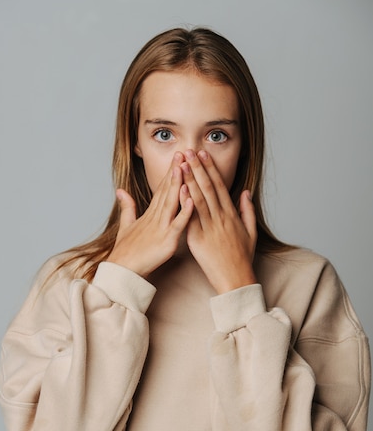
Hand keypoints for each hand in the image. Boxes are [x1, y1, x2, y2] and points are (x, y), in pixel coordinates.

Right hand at [107, 153, 193, 276]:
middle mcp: (156, 218)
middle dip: (176, 171)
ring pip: (172, 202)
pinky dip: (185, 211)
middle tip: (184, 152)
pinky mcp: (167, 241)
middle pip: (167, 190)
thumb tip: (121, 191)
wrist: (122, 271)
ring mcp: (161, 228)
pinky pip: (178, 224)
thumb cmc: (125, 252)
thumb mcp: (125, 226)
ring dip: (179, 184)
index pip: (161, 189)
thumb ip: (127, 207)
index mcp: (149, 214)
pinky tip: (192, 199)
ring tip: (186, 166)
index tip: (177, 157)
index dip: (169, 173)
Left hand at [179, 150, 256, 293]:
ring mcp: (210, 228)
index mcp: (232, 215)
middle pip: (208, 187)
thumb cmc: (242, 259)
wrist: (236, 280)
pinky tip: (180, 189)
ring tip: (181, 163)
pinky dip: (186, 202)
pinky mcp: (199, 240)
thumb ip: (247, 211)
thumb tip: (245, 192)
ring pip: (199, 199)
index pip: (220, 186)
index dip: (210, 169)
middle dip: (197, 167)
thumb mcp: (250, 233)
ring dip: (189, 179)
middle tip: (188, 150)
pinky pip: (191, 218)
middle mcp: (221, 218)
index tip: (203, 154)